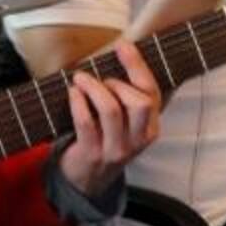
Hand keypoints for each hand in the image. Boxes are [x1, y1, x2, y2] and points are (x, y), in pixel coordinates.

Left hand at [59, 41, 160, 197]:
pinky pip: (85, 121)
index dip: (138, 66)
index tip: (123, 46)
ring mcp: (115, 149)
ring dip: (94, 87)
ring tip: (81, 79)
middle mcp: (138, 140)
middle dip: (118, 82)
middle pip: (140, 102)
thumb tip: (119, 54)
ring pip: (112, 110)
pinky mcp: (92, 153)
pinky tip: (73, 92)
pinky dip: (78, 101)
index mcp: (150, 128)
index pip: (152, 93)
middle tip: (100, 80)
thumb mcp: (126, 123)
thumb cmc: (105, 139)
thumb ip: (128, 96)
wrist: (88, 180)